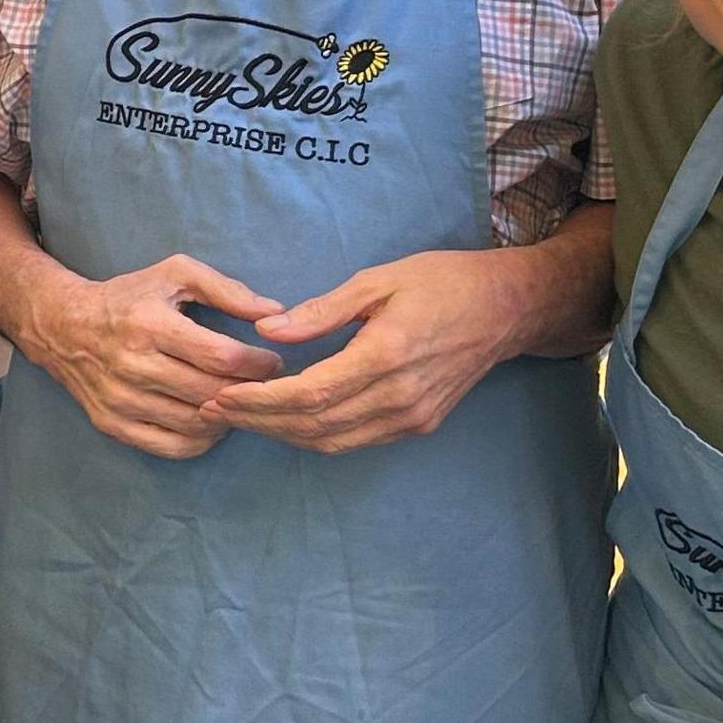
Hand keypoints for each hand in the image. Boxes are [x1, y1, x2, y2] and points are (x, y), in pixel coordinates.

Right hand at [13, 255, 284, 458]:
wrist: (63, 326)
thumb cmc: (130, 298)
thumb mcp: (176, 275)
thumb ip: (228, 290)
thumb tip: (275, 313)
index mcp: (150, 324)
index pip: (221, 356)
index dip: (258, 364)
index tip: (271, 362)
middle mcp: (132, 365)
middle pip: (211, 393)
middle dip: (248, 391)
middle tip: (262, 385)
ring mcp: (120, 399)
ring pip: (196, 424)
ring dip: (227, 417)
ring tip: (237, 400)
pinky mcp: (112, 424)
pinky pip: (172, 447)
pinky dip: (201, 440)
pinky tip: (210, 421)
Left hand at [204, 249, 524, 452]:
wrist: (508, 309)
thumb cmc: (444, 282)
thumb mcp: (379, 280)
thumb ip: (322, 310)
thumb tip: (268, 330)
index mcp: (386, 355)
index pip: (308, 395)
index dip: (259, 402)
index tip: (220, 395)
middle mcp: (399, 396)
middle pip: (313, 426)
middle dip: (258, 422)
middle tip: (215, 409)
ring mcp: (411, 417)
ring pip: (331, 441)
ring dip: (281, 434)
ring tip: (240, 417)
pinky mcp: (418, 424)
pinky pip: (354, 440)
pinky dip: (314, 435)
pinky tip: (285, 419)